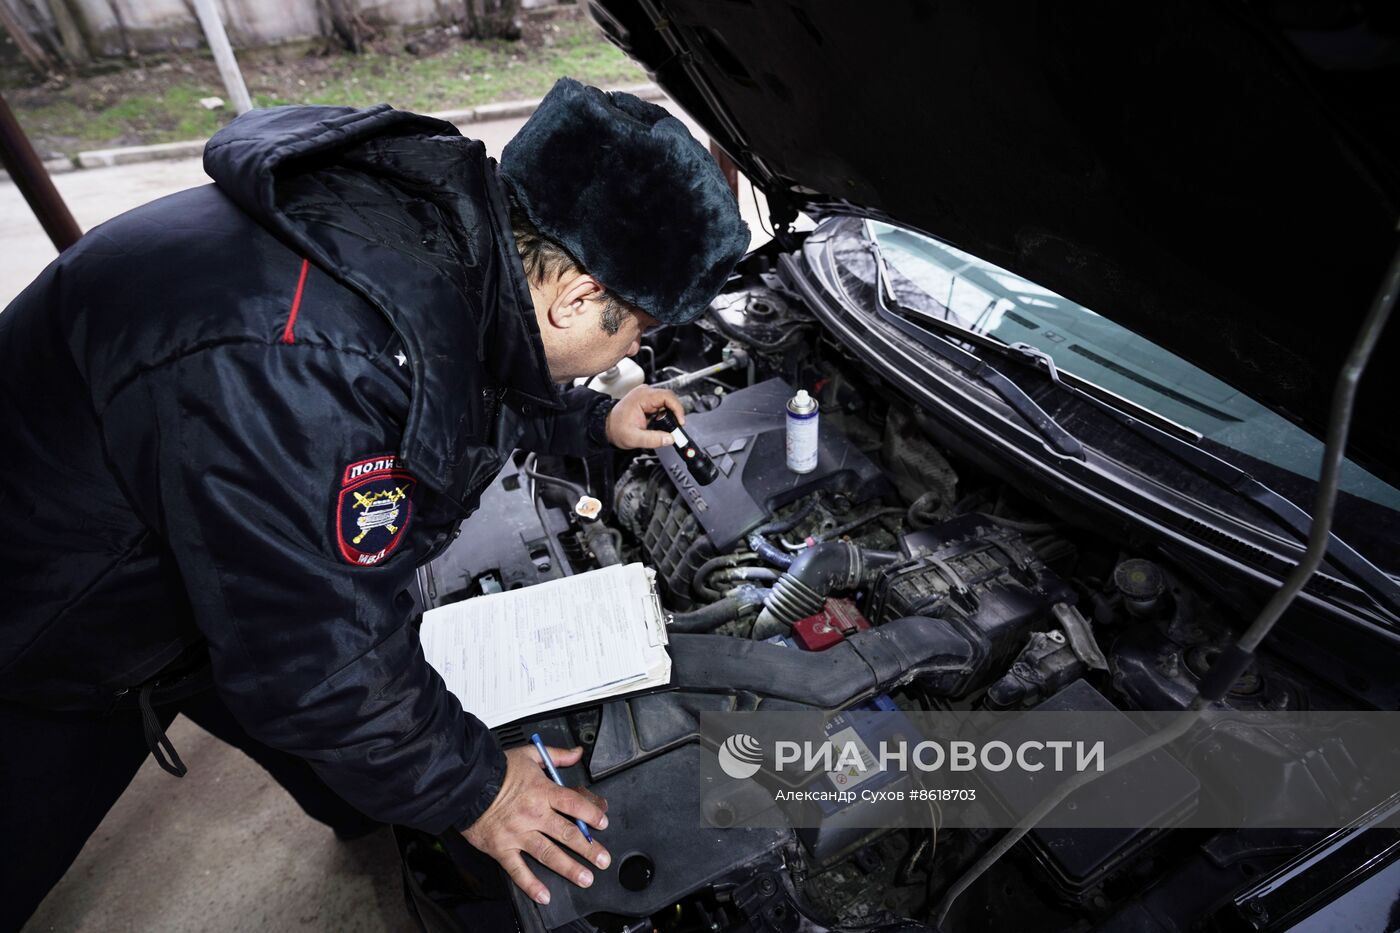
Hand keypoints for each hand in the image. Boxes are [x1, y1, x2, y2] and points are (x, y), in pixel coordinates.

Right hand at [462, 744, 610, 904]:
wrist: (464, 784)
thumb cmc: (495, 770)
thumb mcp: (529, 755)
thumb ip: (556, 755)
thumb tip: (576, 753)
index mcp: (542, 792)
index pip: (574, 804)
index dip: (591, 814)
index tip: (602, 823)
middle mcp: (533, 815)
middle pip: (567, 833)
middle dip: (589, 848)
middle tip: (602, 859)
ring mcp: (518, 834)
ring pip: (548, 854)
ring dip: (569, 868)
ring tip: (585, 877)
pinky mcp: (502, 849)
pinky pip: (518, 870)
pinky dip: (531, 885)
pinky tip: (544, 895)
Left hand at [605, 385, 685, 448]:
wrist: (607, 427)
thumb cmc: (616, 429)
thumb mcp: (635, 438)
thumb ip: (653, 439)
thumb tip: (670, 439)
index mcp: (642, 397)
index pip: (668, 396)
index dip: (677, 409)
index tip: (680, 422)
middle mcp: (645, 392)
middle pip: (670, 398)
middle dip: (675, 413)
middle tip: (676, 427)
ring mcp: (646, 395)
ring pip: (667, 401)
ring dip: (671, 414)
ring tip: (667, 427)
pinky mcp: (648, 400)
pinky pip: (663, 404)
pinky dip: (666, 414)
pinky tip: (662, 423)